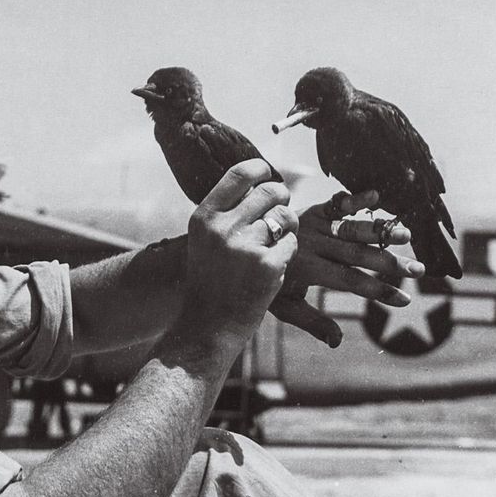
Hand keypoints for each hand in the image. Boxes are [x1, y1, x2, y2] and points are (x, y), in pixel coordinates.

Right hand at [184, 159, 298, 342]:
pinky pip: (291, 243)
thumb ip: (228, 211)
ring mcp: (244, 247)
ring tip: (272, 245)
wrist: (207, 326)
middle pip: (270, 192)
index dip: (261, 170)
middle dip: (282, 200)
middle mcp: (222, 228)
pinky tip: (270, 269)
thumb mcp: (206, 239)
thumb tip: (262, 179)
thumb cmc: (210, 279)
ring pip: (285, 217)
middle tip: (278, 216)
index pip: (240, 174)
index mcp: (204, 217)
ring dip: (287, 228)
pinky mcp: (267, 266)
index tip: (267, 176)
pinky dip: (286, 254)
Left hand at [268, 189, 425, 347]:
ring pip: (350, 228)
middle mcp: (312, 245)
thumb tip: (337, 343)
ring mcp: (313, 225)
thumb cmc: (271, 280)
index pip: (348, 281)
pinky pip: (334, 204)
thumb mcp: (285, 306)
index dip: (377, 290)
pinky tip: (376, 196)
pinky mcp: (314, 210)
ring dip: (379, 231)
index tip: (405, 300)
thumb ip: (312, 322)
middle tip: (418, 271)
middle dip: (389, 263)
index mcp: (306, 268)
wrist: (247, 244)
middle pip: (356, 254)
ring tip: (407, 235)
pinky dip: (353, 199)